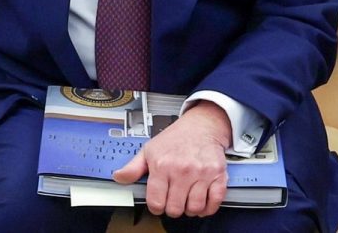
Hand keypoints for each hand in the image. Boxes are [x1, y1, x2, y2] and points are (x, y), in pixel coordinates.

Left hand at [112, 101, 230, 217]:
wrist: (200, 127)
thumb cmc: (174, 139)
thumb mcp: (148, 150)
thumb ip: (133, 167)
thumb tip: (118, 177)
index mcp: (162, 165)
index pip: (156, 201)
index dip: (155, 207)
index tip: (158, 204)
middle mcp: (182, 170)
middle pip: (175, 208)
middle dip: (172, 209)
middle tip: (172, 202)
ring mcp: (201, 174)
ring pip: (194, 208)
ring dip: (189, 210)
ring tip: (186, 201)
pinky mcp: (218, 175)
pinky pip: (215, 202)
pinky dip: (208, 208)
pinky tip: (201, 203)